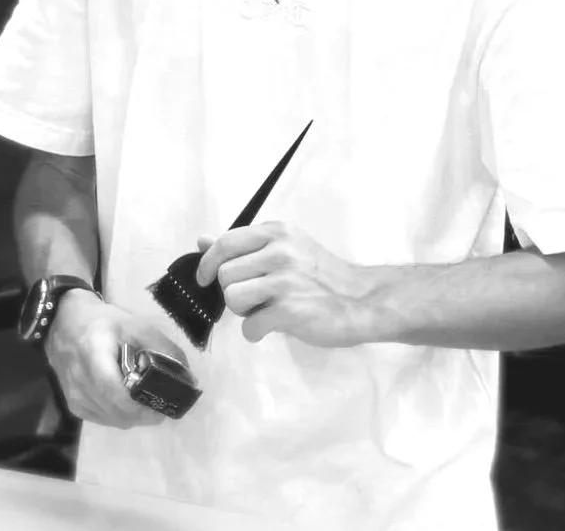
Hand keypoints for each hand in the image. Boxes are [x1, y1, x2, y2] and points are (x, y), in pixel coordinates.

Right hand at [44, 290, 193, 428]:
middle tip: (161, 405)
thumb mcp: (133, 324)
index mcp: (94, 355)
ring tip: (145, 401)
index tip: (162, 407)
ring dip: (132, 416)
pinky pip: (102, 419)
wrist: (62, 322)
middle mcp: (80, 381)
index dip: (141, 407)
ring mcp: (74, 396)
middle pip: (117, 413)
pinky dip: (118, 415)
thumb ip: (160, 346)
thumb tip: (186, 374)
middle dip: (143, 414)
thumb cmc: (101, 321)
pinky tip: (127, 401)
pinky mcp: (73, 405)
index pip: (116, 394)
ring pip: (112, 420)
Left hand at [195, 221, 388, 346]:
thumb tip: (202, 240)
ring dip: (244, 312)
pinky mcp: (290, 310)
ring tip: (264, 311)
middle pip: (225, 274)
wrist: (363, 300)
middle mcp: (279, 251)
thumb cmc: (322, 274)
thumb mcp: (286, 247)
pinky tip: (272, 327)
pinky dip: (257, 332)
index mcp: (276, 232)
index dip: (207, 263)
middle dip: (234, 291)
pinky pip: (250, 326)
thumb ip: (244, 245)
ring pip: (233, 298)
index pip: (225, 243)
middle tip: (256, 298)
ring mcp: (284, 280)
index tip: (204, 278)